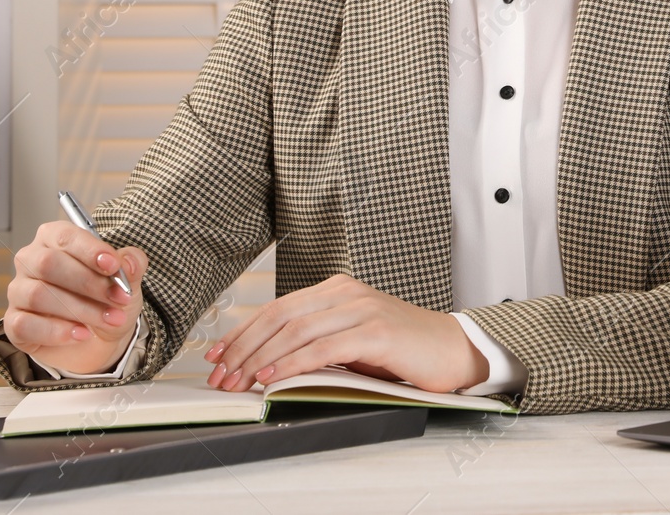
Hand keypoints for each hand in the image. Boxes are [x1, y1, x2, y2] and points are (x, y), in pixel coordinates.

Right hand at [5, 220, 148, 375]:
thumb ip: (132, 264)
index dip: (90, 250)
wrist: (97, 339)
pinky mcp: (14, 322)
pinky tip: (81, 334)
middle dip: (89, 283)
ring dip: (80, 310)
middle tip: (119, 298)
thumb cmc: (104, 298)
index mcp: (54, 238)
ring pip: (39, 295)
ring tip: (110, 320)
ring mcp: (18, 291)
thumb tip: (128, 263)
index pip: (65, 236)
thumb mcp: (126, 280)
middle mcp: (31, 260)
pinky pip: (25, 324)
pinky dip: (57, 331)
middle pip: (49, 264)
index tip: (114, 266)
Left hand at [203, 274, 487, 393]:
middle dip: (242, 348)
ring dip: (260, 359)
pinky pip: (323, 347)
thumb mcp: (351, 340)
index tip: (215, 354)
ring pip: (296, 331)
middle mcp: (346, 292)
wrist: (454, 350)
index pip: (277, 308)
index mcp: (336, 289)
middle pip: (279, 317)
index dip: (241, 332)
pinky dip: (292, 364)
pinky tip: (272, 378)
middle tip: (219, 374)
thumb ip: (316, 341)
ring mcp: (361, 309)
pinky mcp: (375, 332)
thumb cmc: (403, 349)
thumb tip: (266, 362)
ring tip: (238, 381)